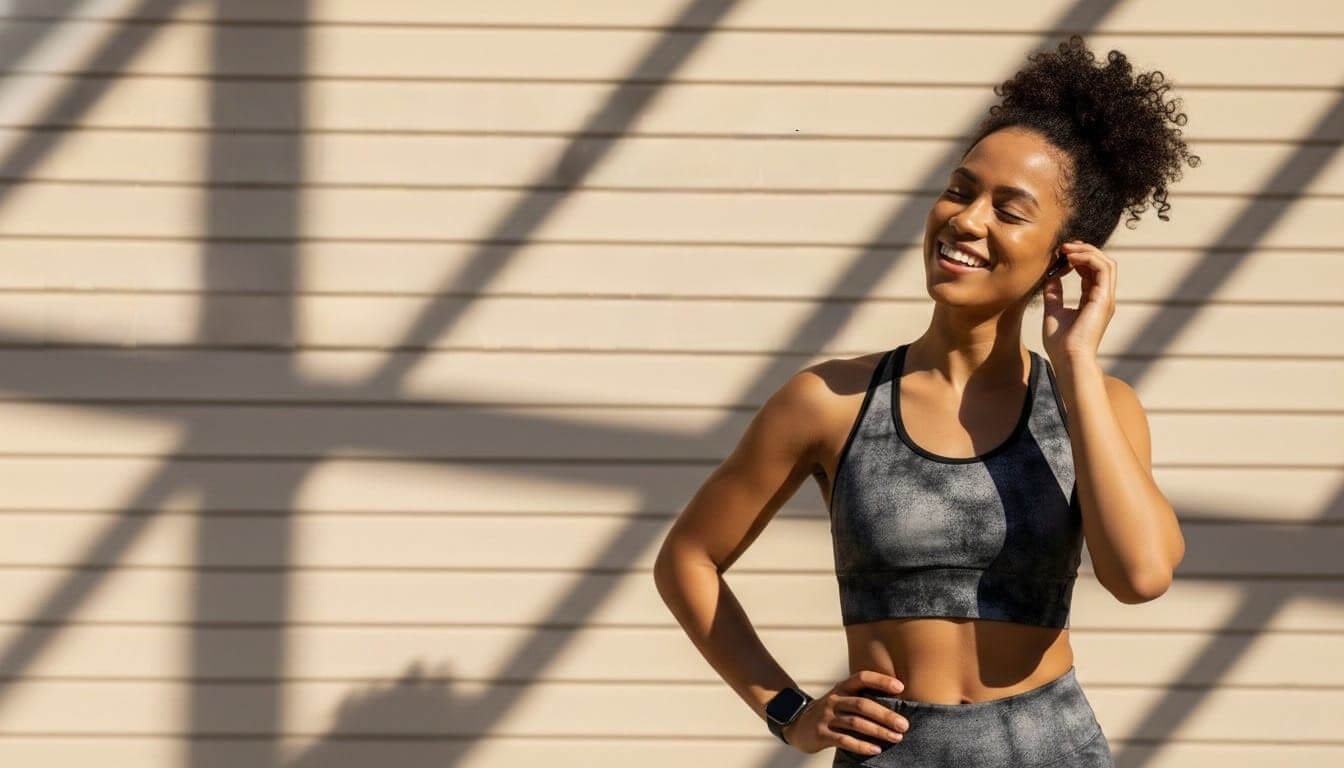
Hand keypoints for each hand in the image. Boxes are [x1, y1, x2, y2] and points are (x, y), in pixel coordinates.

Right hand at [780, 670, 909, 755]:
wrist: (798, 724)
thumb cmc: (829, 712)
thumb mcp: (841, 698)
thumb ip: (861, 698)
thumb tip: (895, 706)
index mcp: (842, 687)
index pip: (862, 678)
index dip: (881, 680)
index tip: (900, 687)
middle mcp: (834, 700)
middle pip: (862, 704)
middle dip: (885, 715)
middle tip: (903, 724)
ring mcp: (827, 717)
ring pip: (855, 723)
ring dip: (878, 731)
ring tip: (895, 738)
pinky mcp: (822, 734)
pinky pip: (844, 740)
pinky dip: (861, 745)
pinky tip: (875, 749)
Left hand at [1042, 240, 1115, 363]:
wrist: (1067, 360)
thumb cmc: (1060, 343)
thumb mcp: (1053, 310)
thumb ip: (1054, 292)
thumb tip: (1050, 276)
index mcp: (1092, 300)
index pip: (1090, 271)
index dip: (1077, 258)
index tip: (1059, 253)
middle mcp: (1102, 298)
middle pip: (1101, 263)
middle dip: (1084, 250)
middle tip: (1063, 246)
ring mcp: (1105, 298)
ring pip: (1107, 263)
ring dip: (1087, 251)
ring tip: (1067, 249)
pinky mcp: (1104, 299)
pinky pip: (1104, 269)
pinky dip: (1089, 258)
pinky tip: (1070, 257)